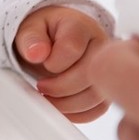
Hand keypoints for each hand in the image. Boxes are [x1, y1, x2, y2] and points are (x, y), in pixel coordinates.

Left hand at [14, 5, 109, 122]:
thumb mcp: (30, 27)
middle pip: (89, 74)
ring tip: (48, 97)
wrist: (54, 38)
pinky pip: (98, 108)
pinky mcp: (107, 88)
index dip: (53, 62)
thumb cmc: (44, 31)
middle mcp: (101, 46)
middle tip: (41, 86)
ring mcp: (108, 68)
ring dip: (68, 104)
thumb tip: (36, 53)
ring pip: (97, 95)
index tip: (42, 63)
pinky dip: (77, 114)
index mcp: (80, 26)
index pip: (72, 48)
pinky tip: (61, 107)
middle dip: (60, 87)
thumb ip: (30, 37)